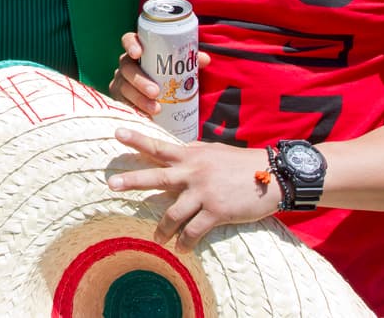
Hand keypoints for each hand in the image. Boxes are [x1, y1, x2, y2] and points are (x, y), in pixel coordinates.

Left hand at [107, 128, 280, 249]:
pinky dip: (185, 242)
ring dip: (162, 228)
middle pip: (157, 177)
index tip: (117, 134)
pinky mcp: (216, 211)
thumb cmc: (242, 163)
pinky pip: (194, 230)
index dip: (137, 139)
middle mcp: (193, 172)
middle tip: (111, 184)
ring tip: (157, 238)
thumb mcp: (215, 151)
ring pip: (173, 213)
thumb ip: (194, 151)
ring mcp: (203, 192)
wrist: (272, 175)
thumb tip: (180, 148)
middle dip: (132, 181)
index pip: (159, 146)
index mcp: (192, 155)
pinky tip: (182, 249)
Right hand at [108, 31, 209, 116]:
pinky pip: (123, 104)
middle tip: (156, 92)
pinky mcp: (120, 100)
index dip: (131, 44)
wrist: (160, 100)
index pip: (129, 40)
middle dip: (140, 81)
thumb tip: (204, 59)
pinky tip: (145, 117)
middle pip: (127, 68)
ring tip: (156, 110)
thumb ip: (191, 62)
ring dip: (139, 99)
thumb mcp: (180, 69)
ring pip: (124, 88)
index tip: (138, 53)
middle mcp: (127, 65)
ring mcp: (121, 82)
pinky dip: (134, 110)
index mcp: (139, 52)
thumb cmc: (168, 77)